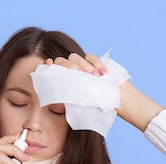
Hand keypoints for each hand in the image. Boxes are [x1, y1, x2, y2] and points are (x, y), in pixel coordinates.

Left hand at [46, 53, 162, 131]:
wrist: (118, 101)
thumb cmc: (99, 105)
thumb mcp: (80, 103)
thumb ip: (68, 98)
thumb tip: (52, 97)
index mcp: (65, 81)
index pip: (54, 70)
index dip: (48, 66)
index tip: (47, 64)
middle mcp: (73, 72)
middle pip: (63, 62)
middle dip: (69, 67)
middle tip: (78, 76)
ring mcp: (84, 66)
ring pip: (75, 57)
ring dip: (83, 66)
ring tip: (92, 77)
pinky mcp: (95, 62)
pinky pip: (90, 57)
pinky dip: (95, 63)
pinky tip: (101, 73)